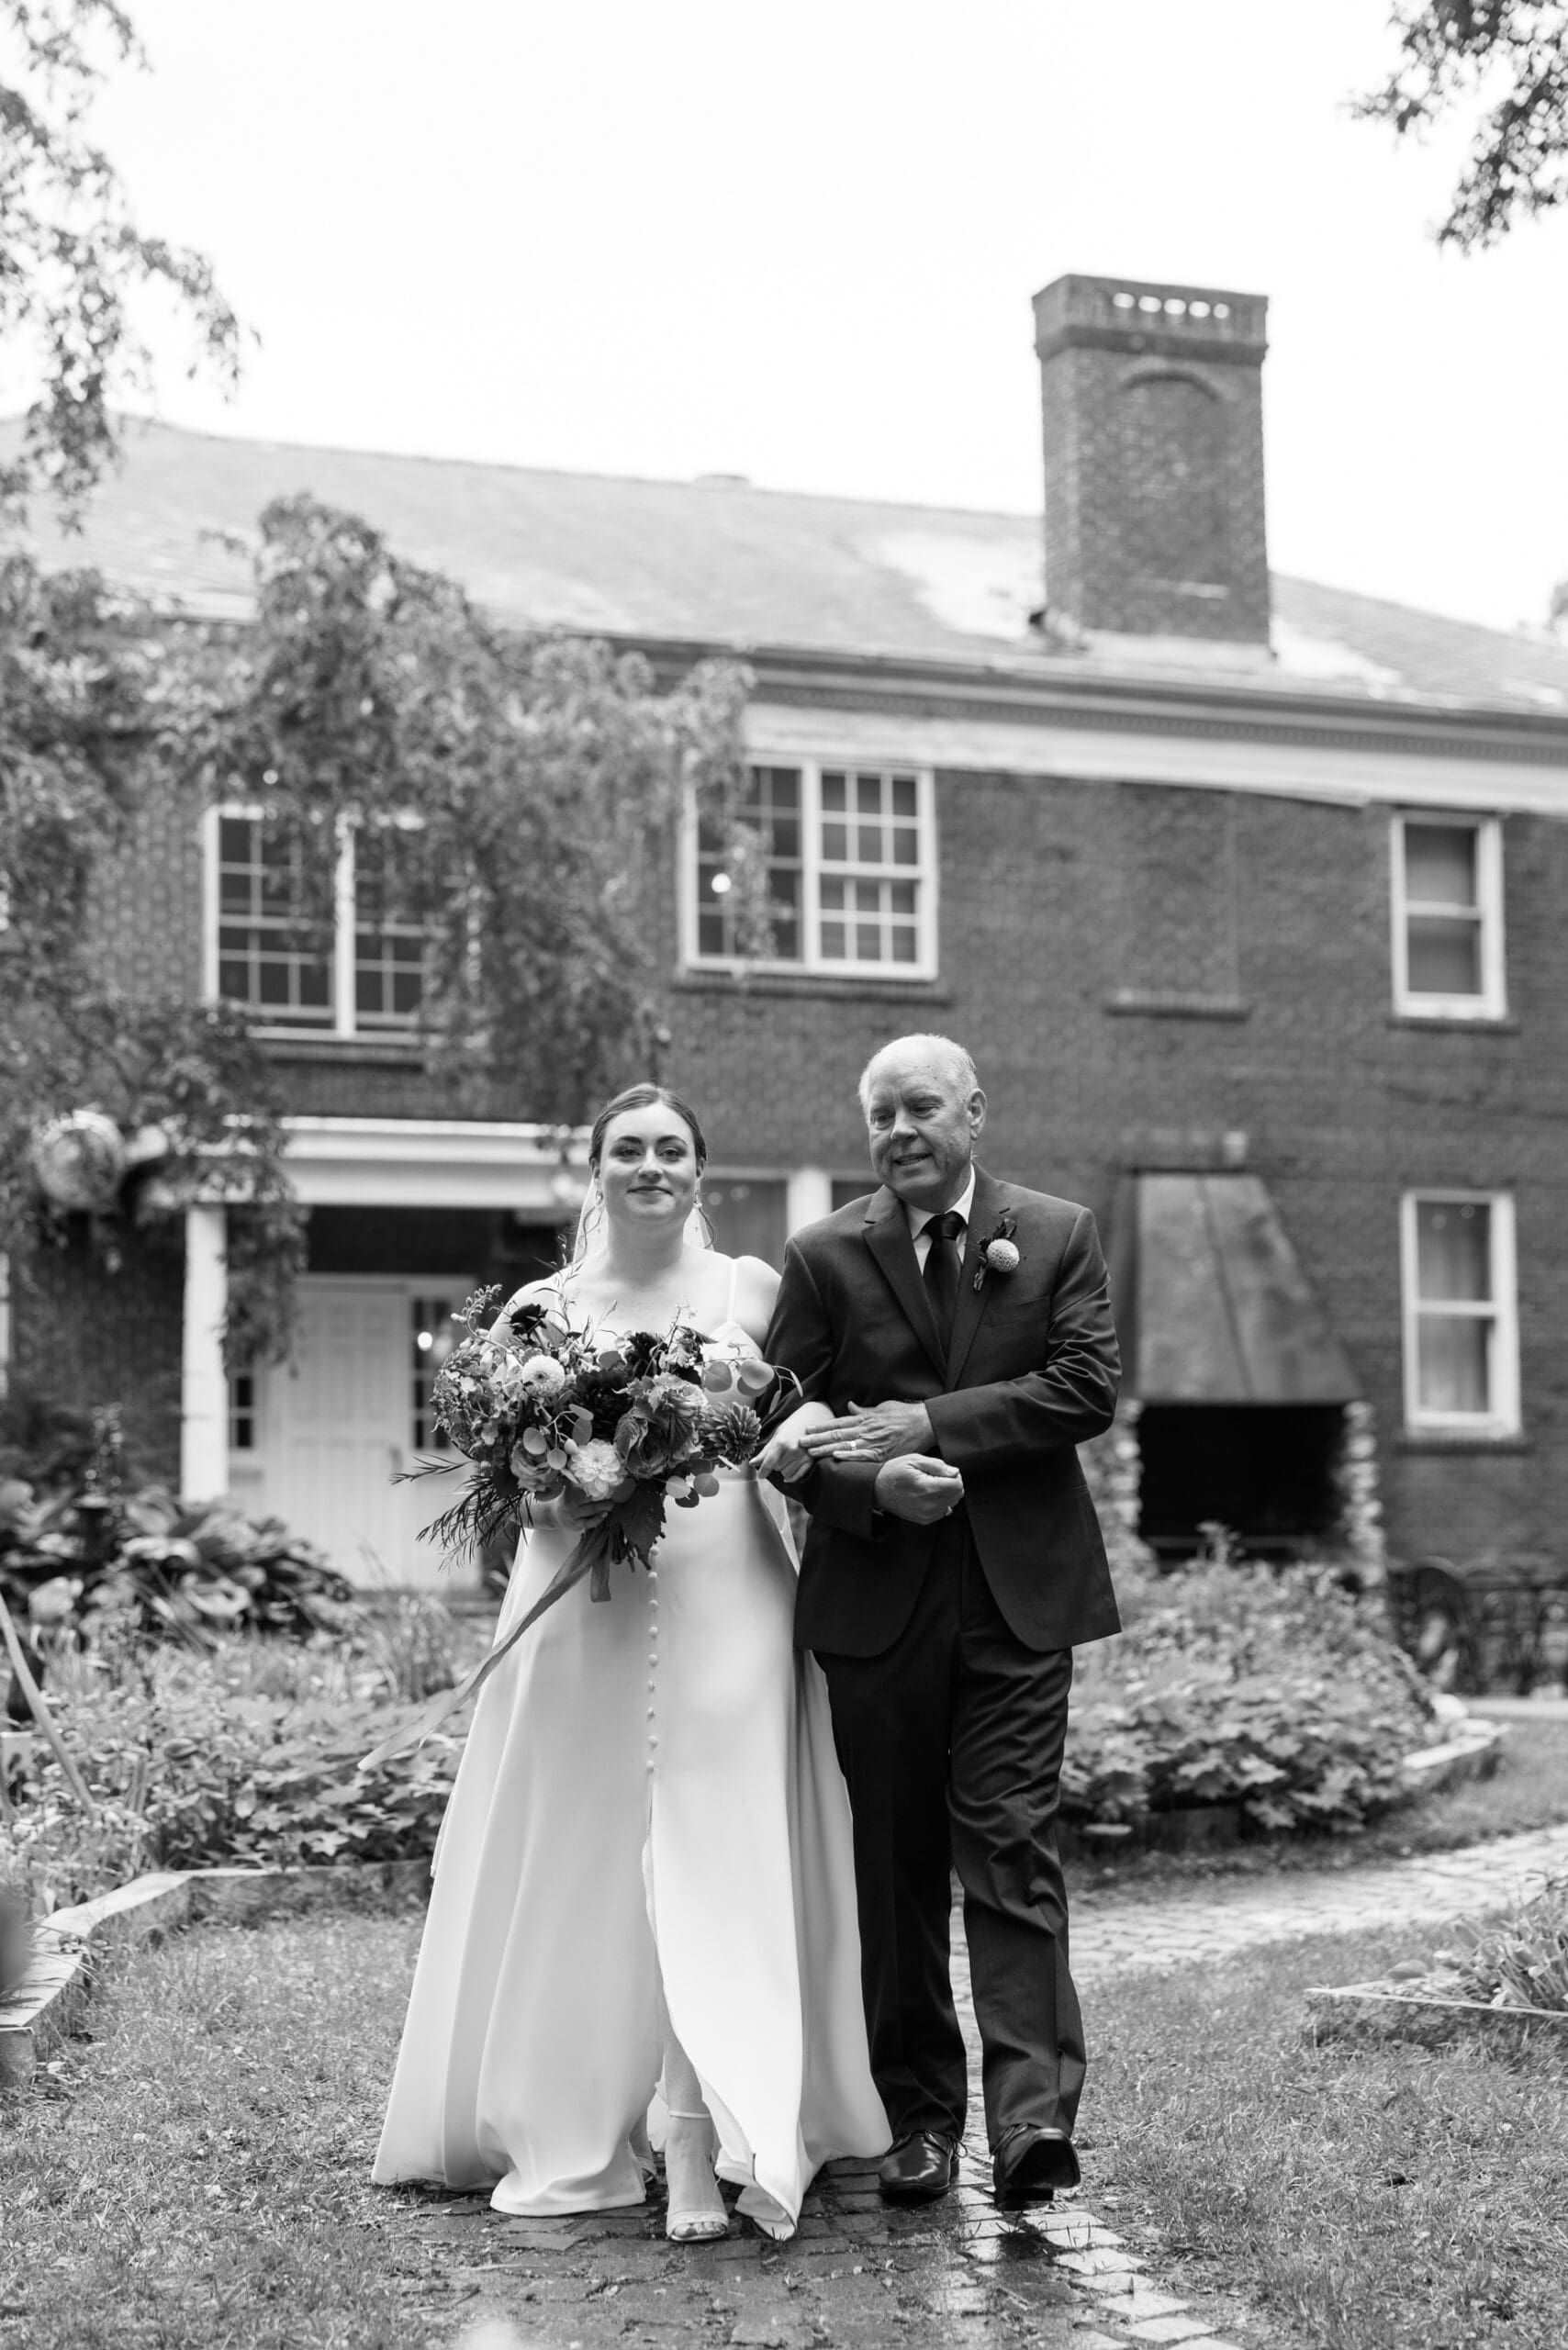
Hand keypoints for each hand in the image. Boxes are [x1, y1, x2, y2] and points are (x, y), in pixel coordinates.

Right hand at [528, 1486, 611, 1533]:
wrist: (554, 1516)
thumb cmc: (565, 1499)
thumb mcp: (566, 1490)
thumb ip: (572, 1481)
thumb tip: (578, 1470)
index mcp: (569, 1496)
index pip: (583, 1491)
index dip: (594, 1487)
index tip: (604, 1483)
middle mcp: (571, 1507)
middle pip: (589, 1501)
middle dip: (602, 1498)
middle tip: (613, 1494)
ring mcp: (574, 1517)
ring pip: (591, 1511)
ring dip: (603, 1507)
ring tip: (611, 1504)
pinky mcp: (577, 1526)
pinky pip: (589, 1523)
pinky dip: (598, 1519)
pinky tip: (605, 1514)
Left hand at [754, 1400, 838, 1483]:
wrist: (815, 1417)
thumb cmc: (793, 1424)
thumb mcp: (778, 1434)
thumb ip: (765, 1451)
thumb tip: (752, 1463)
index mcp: (781, 1442)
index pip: (768, 1463)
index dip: (763, 1471)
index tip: (760, 1475)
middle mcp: (792, 1450)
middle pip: (777, 1468)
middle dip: (776, 1463)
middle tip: (781, 1453)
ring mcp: (803, 1456)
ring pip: (786, 1473)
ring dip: (784, 1469)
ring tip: (788, 1458)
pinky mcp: (811, 1460)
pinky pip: (798, 1476)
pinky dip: (792, 1477)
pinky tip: (790, 1472)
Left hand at [799, 1398, 934, 1464]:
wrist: (925, 1423)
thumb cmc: (904, 1415)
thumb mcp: (882, 1408)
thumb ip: (865, 1410)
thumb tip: (850, 1406)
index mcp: (865, 1418)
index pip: (838, 1423)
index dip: (821, 1426)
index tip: (807, 1428)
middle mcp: (866, 1429)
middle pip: (837, 1434)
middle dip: (817, 1439)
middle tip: (800, 1442)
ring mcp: (874, 1442)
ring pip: (845, 1446)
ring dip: (825, 1450)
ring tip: (810, 1453)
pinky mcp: (883, 1454)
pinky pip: (862, 1456)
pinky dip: (848, 1457)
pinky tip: (835, 1458)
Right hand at [872, 1456, 964, 1523]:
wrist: (876, 1489)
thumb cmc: (894, 1472)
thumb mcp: (914, 1460)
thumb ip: (938, 1466)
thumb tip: (955, 1472)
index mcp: (927, 1488)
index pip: (957, 1485)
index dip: (954, 1475)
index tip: (945, 1471)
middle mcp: (929, 1504)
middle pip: (957, 1495)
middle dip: (952, 1484)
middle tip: (938, 1477)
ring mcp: (927, 1514)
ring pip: (952, 1504)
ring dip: (947, 1494)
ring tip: (932, 1485)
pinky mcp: (924, 1520)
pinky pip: (943, 1511)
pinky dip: (940, 1502)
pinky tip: (928, 1495)